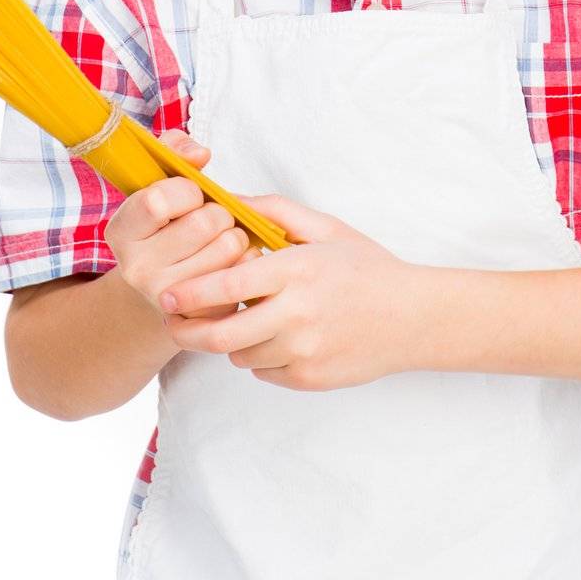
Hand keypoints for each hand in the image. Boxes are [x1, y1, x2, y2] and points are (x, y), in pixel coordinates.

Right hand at [104, 129, 262, 321]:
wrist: (161, 284)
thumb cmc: (166, 223)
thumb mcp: (158, 182)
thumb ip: (174, 152)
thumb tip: (200, 154)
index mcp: (120, 232)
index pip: (158, 200)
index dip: (186, 191)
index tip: (189, 195)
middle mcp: (137, 269)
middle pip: (203, 223)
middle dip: (218, 211)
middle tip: (210, 218)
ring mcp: (167, 296)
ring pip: (228, 246)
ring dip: (235, 234)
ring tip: (220, 238)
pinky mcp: (200, 314)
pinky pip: (242, 273)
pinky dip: (246, 259)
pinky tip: (228, 262)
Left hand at [159, 192, 422, 388]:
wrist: (413, 318)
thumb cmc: (367, 268)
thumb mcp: (325, 227)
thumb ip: (274, 211)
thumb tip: (230, 201)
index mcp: (297, 271)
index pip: (228, 284)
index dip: (190, 292)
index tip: (167, 294)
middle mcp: (297, 315)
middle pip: (221, 335)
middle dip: (187, 331)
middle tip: (172, 321)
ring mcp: (303, 351)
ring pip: (239, 354)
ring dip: (230, 341)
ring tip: (242, 320)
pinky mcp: (308, 377)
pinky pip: (263, 371)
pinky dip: (259, 356)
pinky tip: (277, 336)